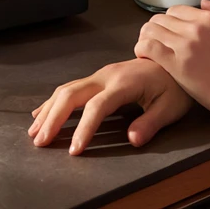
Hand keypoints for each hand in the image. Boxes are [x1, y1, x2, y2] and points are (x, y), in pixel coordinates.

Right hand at [28, 58, 192, 154]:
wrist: (173, 60)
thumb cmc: (174, 85)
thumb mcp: (171, 107)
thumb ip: (151, 123)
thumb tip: (132, 140)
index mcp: (123, 83)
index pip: (97, 106)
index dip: (83, 129)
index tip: (74, 149)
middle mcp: (106, 76)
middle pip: (71, 94)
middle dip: (53, 118)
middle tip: (40, 141)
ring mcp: (100, 75)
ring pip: (66, 89)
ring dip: (49, 110)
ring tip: (35, 132)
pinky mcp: (99, 78)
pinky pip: (70, 87)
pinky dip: (53, 101)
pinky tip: (42, 112)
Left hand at [134, 0, 209, 128]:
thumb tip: (204, 3)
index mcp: (209, 18)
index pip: (176, 10)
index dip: (171, 21)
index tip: (170, 33)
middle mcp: (194, 27)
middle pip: (161, 18)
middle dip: (157, 28)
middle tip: (157, 41)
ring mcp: (184, 45)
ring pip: (151, 29)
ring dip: (146, 36)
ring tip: (148, 48)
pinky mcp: (176, 64)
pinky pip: (148, 47)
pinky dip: (142, 48)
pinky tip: (144, 55)